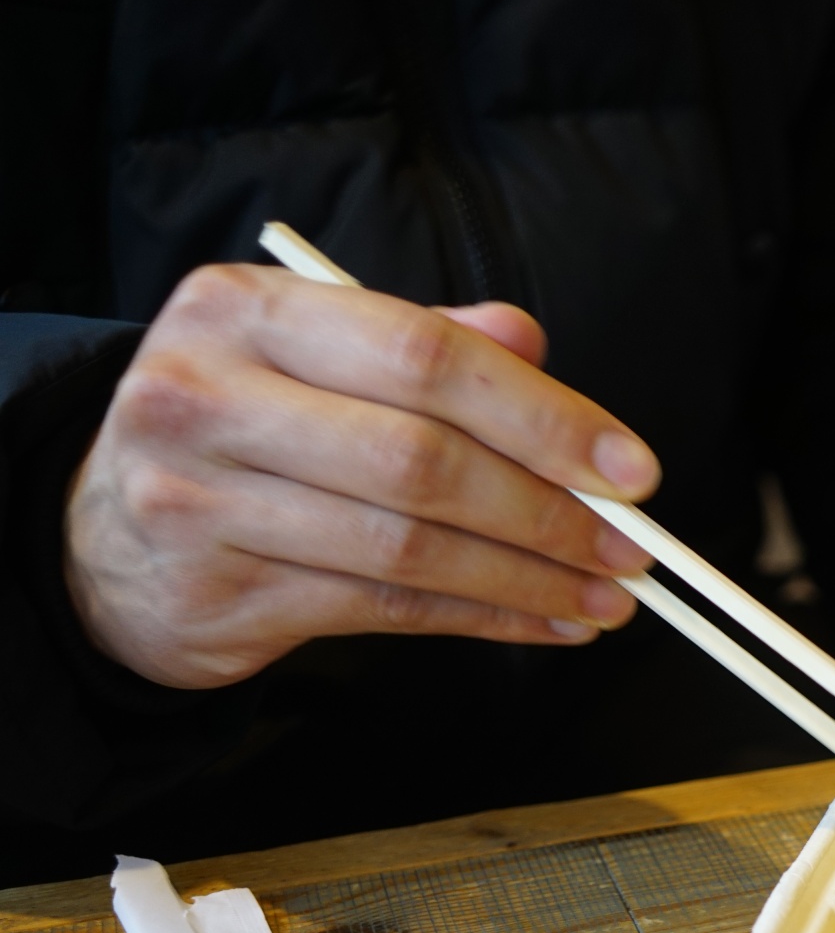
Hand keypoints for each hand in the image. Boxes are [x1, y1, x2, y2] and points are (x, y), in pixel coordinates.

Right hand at [64, 263, 661, 688]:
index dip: (543, 417)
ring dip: (529, 578)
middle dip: (549, 511)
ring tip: (607, 596)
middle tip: (631, 547)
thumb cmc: (248, 427)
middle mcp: (206, 397)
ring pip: (406, 548)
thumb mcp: (316, 356)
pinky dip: (482, 618)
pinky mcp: (217, 594)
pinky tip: (545, 621)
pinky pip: (383, 609)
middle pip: (420, 460)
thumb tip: (533, 343)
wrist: (104, 533)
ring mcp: (199, 501)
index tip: (632, 470)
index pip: (422, 357)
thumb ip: (426, 342)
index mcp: (244, 311)